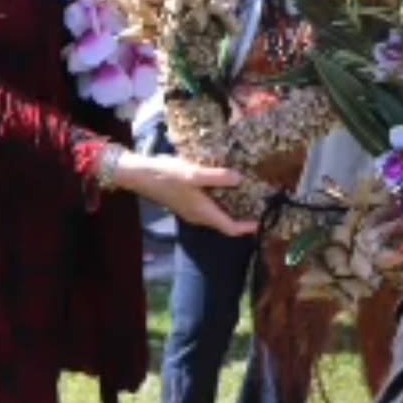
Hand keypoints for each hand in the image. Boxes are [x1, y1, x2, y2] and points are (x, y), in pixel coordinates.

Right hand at [113, 151, 255, 236]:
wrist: (140, 175)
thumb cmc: (167, 175)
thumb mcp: (194, 173)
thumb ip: (217, 177)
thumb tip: (240, 178)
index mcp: (203, 212)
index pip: (230, 228)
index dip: (247, 228)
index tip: (262, 222)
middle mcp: (199, 216)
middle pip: (225, 223)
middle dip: (242, 216)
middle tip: (258, 203)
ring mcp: (191, 211)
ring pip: (216, 214)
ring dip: (230, 207)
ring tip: (245, 192)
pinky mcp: (185, 203)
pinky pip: (208, 207)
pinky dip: (219, 200)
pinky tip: (222, 185)